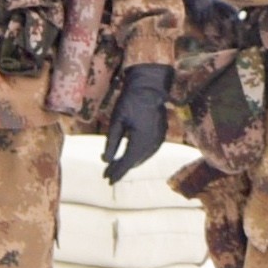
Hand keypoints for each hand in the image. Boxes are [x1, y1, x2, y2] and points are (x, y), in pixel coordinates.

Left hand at [99, 60, 171, 177]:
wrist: (150, 86)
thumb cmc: (130, 101)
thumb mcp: (116, 121)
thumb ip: (111, 143)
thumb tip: (106, 161)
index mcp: (140, 140)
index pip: (127, 162)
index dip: (116, 172)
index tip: (107, 180)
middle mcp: (152, 143)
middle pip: (134, 162)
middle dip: (121, 168)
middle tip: (107, 173)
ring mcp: (159, 140)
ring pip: (142, 158)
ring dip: (130, 162)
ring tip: (116, 166)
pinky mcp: (161, 135)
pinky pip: (148, 150)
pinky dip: (138, 155)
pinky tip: (130, 155)